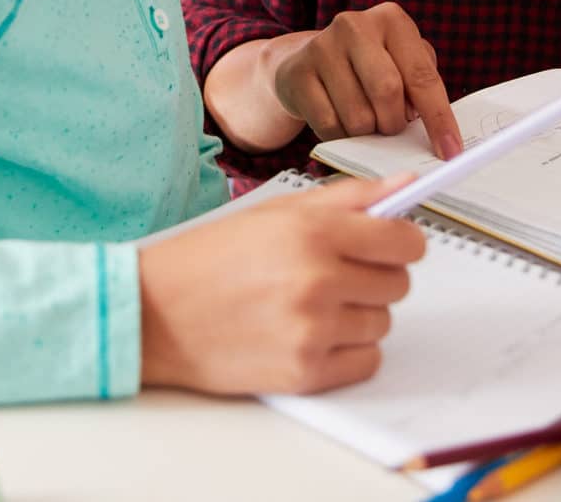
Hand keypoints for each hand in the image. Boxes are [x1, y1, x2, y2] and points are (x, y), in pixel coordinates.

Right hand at [138, 174, 426, 395]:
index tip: (391, 246)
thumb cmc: (209, 259)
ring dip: (357, 315)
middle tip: (335, 275)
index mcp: (313, 232)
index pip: (404, 241)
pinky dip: (348, 351)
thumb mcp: (274, 212)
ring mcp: (312, 330)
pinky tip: (310, 335)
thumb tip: (406, 186)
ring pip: (382, 323)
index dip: (402, 242)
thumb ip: (346, 197)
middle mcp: (318, 280)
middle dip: (375, 278)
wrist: (154, 314)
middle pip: (398, 284)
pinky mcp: (305, 372)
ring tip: (310, 305)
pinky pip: (366, 362)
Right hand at [271, 3, 462, 159]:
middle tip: (391, 128)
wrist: (303, 62)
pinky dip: (341, 136)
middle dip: (394, 123)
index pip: (422, 75)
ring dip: (367, 132)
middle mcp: (355, 25)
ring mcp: (322, 47)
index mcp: (391, 20)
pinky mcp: (297, 73)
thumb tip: (439, 131)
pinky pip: (329, 125)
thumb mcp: (399, 61)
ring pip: (358, 116)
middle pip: (388, 92)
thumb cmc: (365, 66)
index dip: (439, 118)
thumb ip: (421, 86)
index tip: (450, 149)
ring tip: (363, 120)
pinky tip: (340, 122)